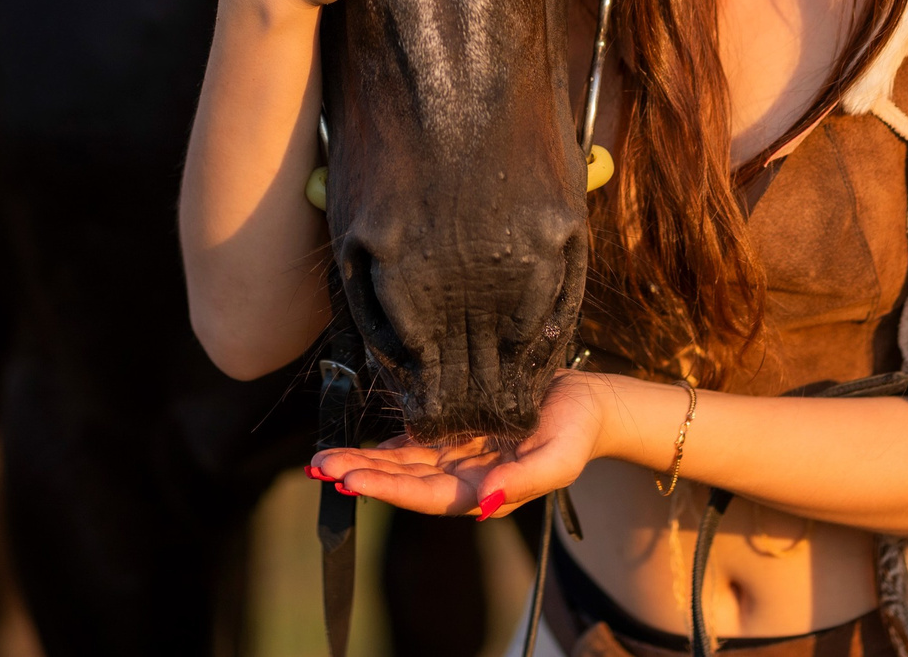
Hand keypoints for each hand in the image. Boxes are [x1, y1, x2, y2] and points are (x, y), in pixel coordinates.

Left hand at [309, 371, 609, 518]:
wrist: (587, 401)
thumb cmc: (576, 431)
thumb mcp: (559, 459)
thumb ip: (523, 483)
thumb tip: (483, 506)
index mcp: (485, 490)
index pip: (427, 495)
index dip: (389, 489)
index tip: (352, 481)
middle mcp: (462, 475)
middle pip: (404, 480)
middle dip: (362, 475)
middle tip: (320, 467)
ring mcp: (455, 453)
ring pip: (401, 461)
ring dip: (363, 461)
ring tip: (322, 459)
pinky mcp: (453, 426)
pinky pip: (411, 440)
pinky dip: (382, 444)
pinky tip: (353, 444)